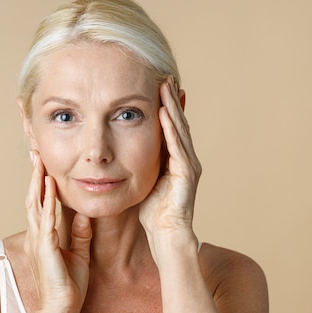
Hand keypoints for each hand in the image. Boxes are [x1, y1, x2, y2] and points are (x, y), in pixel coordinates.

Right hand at [24, 151, 91, 312]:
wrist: (62, 309)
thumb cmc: (67, 286)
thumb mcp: (79, 254)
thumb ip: (80, 234)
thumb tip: (83, 215)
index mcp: (43, 236)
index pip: (40, 202)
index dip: (40, 182)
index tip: (42, 163)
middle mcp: (37, 234)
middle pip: (33, 197)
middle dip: (34, 174)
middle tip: (35, 152)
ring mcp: (39, 239)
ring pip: (35, 202)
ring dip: (37, 180)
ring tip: (39, 160)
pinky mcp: (46, 246)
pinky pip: (46, 218)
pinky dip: (48, 200)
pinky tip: (50, 185)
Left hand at [139, 77, 201, 254]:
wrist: (166, 237)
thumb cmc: (153, 214)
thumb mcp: (144, 181)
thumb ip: (140, 163)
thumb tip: (123, 150)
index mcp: (175, 160)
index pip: (169, 127)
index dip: (164, 106)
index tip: (156, 85)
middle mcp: (185, 159)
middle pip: (177, 123)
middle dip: (170, 99)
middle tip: (164, 75)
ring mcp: (188, 166)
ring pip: (180, 130)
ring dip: (172, 106)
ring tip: (166, 85)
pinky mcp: (187, 175)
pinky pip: (177, 147)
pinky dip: (171, 129)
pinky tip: (164, 113)